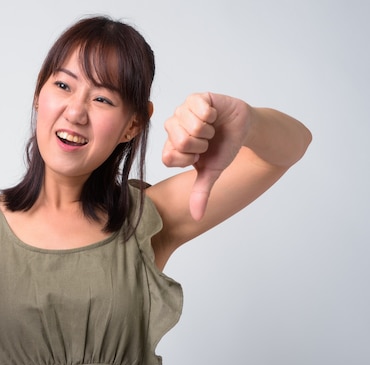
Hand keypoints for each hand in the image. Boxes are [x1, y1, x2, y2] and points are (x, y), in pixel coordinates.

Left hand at [163, 93, 251, 220]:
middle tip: (208, 141)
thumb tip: (197, 216)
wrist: (244, 129)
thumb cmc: (224, 148)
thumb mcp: (212, 172)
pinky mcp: (195, 98)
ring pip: (191, 125)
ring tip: (212, 128)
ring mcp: (182, 111)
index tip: (199, 155)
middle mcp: (173, 128)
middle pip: (180, 141)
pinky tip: (214, 115)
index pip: (169, 157)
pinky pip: (198, 108)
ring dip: (209, 130)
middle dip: (201, 144)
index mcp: (171, 146)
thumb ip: (201, 192)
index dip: (189, 158)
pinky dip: (212, 115)